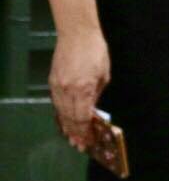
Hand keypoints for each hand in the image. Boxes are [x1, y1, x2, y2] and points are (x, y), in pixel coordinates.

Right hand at [49, 26, 110, 150]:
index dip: (86, 131)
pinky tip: (64, 122)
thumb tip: (93, 110)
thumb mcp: (104, 75)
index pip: (83, 117)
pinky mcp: (52, 82)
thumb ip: (97, 94)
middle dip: (76, 133)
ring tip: (72, 139)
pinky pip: (56, 104)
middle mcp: (68, 90)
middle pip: (71, 118)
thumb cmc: (95, 52)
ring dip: (67, 127)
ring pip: (61, 113)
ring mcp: (57, 87)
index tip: (89, 141)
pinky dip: (60, 115)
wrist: (76, 34)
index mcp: (84, 89)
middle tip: (80, 145)